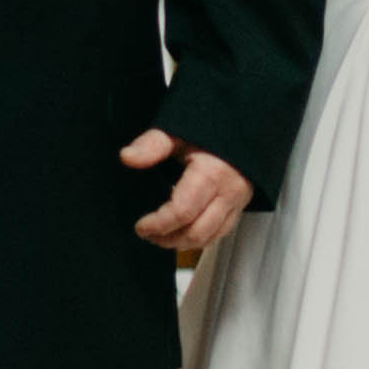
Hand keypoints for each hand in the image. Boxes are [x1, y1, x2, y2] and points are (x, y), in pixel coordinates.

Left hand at [125, 131, 251, 254]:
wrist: (240, 125)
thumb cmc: (210, 128)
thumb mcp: (177, 132)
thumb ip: (152, 145)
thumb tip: (128, 157)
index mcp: (211, 174)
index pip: (182, 212)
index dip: (158, 224)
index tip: (140, 226)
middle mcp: (228, 192)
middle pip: (196, 232)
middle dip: (168, 239)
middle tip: (148, 233)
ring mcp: (237, 201)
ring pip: (210, 237)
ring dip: (183, 242)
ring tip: (162, 235)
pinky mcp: (240, 205)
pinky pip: (221, 232)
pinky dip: (200, 238)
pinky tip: (183, 230)